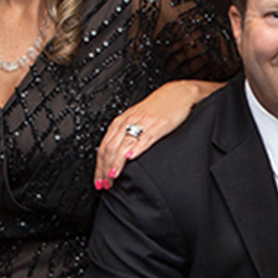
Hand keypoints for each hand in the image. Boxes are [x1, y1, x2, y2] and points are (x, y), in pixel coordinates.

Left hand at [95, 80, 210, 188]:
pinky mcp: (159, 124)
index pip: (104, 146)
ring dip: (116, 163)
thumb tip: (117, 156)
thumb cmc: (159, 107)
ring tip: (112, 177)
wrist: (179, 93)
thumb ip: (127, 135)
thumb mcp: (137, 120)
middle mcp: (129, 121)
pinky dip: (136, 148)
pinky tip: (130, 158)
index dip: (99, 165)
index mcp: (122, 121)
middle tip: (104, 184)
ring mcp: (143, 123)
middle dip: (104, 168)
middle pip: (110, 148)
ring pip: (123, 145)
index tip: (99, 180)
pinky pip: (145, 137)